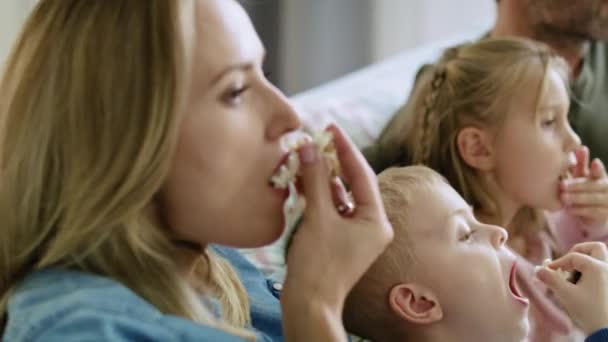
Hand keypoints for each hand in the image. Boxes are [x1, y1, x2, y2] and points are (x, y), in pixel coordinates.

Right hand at [282, 123, 392, 309]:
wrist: (308, 303)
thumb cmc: (318, 264)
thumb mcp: (317, 217)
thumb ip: (315, 180)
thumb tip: (310, 147)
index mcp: (376, 220)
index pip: (362, 174)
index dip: (345, 149)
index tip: (330, 128)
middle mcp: (370, 225)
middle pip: (352, 183)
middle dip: (332, 162)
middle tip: (316, 139)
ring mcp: (354, 234)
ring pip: (338, 196)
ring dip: (321, 178)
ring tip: (305, 156)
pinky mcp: (338, 240)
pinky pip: (329, 209)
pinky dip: (316, 195)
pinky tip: (302, 180)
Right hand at [537, 242, 607, 335]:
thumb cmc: (588, 311)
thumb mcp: (566, 294)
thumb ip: (550, 279)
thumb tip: (538, 270)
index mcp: (597, 267)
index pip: (573, 257)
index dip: (558, 263)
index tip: (548, 272)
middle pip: (594, 248)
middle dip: (579, 252)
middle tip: (568, 263)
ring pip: (600, 260)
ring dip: (586, 263)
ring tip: (574, 278)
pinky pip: (603, 271)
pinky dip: (592, 273)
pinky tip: (584, 287)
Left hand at [561, 146, 607, 226]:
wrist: (588, 212)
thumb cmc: (582, 188)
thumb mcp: (580, 175)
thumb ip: (581, 163)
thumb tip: (580, 147)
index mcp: (600, 177)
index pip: (599, 171)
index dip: (597, 168)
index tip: (594, 162)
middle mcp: (606, 188)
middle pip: (595, 185)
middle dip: (579, 185)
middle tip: (562, 185)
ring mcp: (607, 202)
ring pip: (595, 199)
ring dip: (578, 198)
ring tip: (564, 197)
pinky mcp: (604, 215)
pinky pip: (594, 212)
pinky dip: (581, 210)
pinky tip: (570, 209)